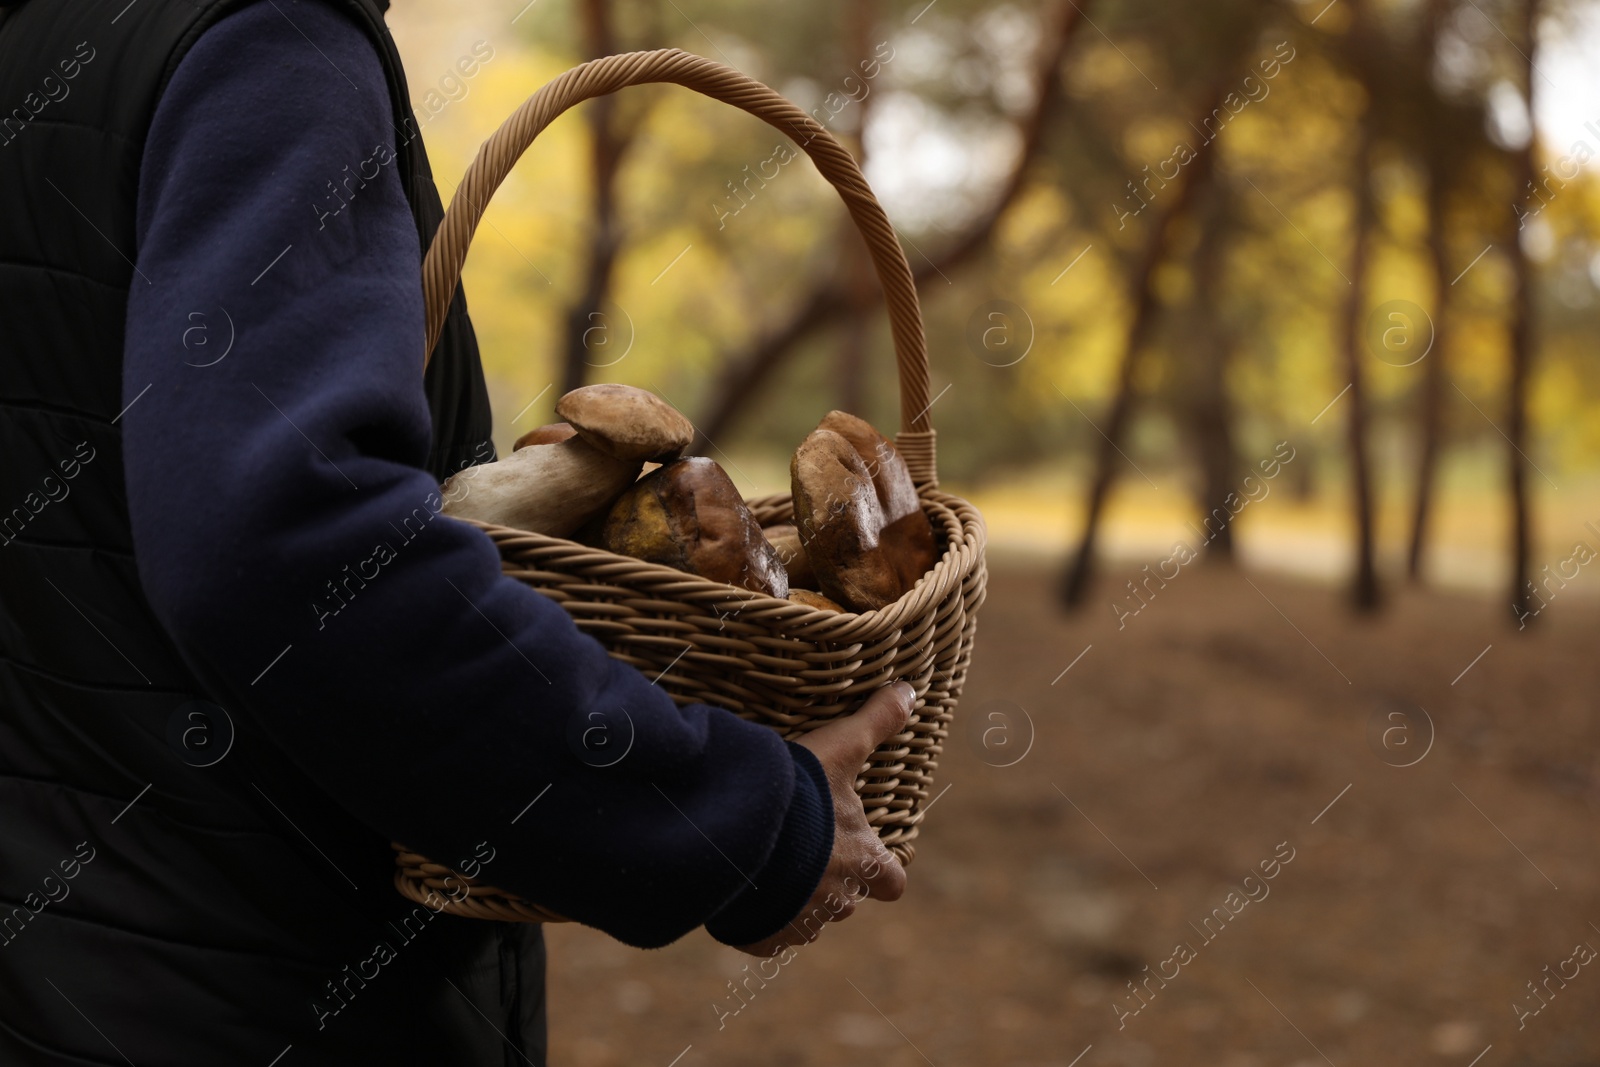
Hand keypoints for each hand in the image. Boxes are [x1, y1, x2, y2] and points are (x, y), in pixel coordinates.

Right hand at [737, 681, 914, 956]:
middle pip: (845, 899)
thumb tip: (910, 689)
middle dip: (828, 880)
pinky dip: (758, 918)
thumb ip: (876, 721)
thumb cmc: (800, 792)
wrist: (742, 830)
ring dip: (792, 898)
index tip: (867, 857)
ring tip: (767, 864)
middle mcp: (841, 900)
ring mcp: (802, 924)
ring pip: (805, 919)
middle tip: (801, 848)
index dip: (882, 870)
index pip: (892, 881)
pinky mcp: (764, 938)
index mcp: (866, 862)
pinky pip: (766, 935)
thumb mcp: (840, 748)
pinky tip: (743, 889)